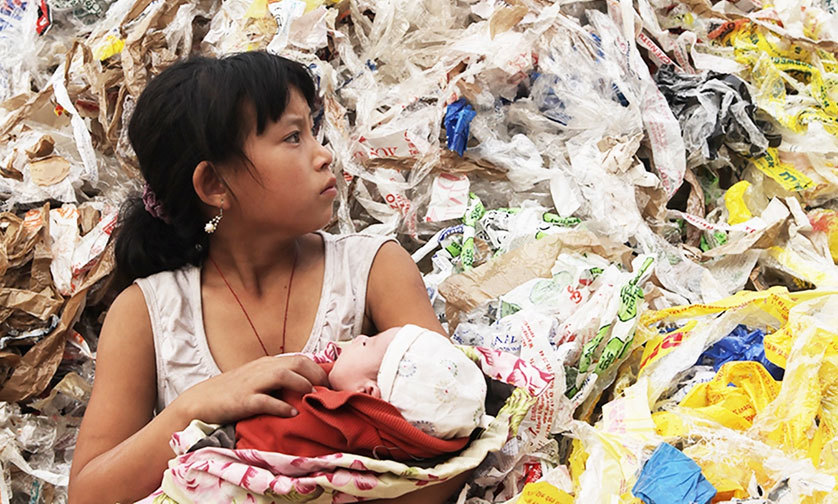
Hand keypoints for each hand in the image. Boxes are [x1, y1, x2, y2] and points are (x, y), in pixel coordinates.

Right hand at [176, 355, 327, 424]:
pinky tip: (292, 413)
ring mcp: (251, 384)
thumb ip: (278, 381)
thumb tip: (306, 388)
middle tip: (329, 391)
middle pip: (296, 363)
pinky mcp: (242, 401)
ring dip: (302, 385)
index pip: (300, 359)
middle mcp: (261, 369)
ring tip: (314, 397)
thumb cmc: (232, 393)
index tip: (331, 383)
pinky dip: (281, 406)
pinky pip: (266, 400)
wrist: (200, 401)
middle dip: (317, 375)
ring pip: (283, 375)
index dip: (319, 369)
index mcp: (267, 364)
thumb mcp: (257, 381)